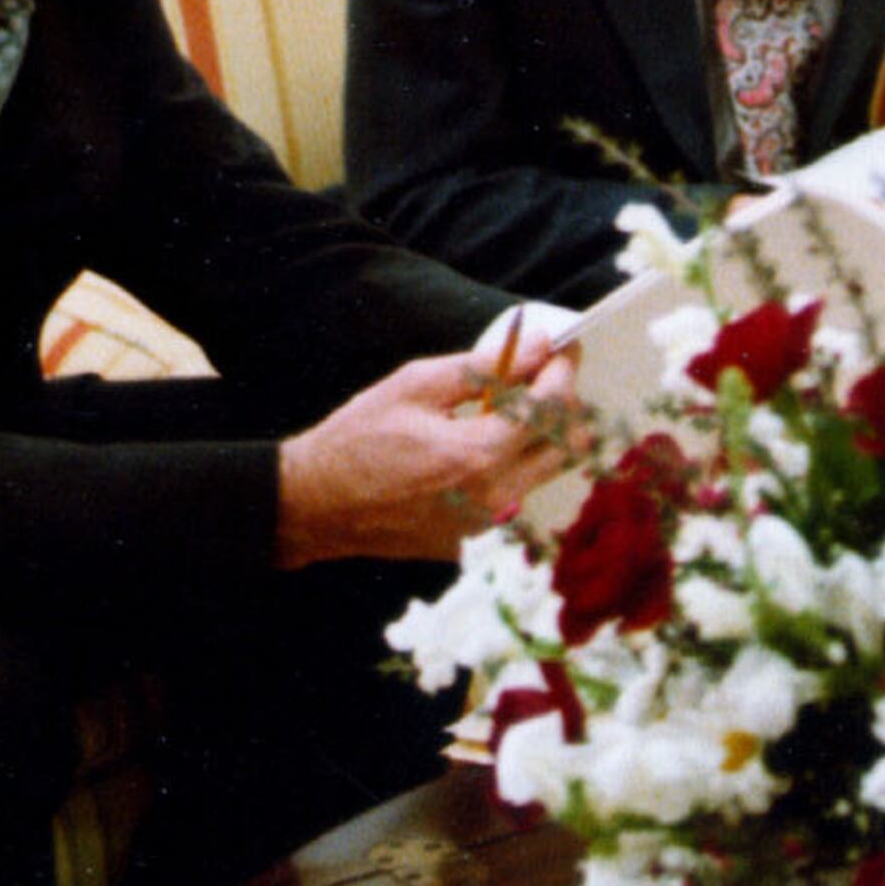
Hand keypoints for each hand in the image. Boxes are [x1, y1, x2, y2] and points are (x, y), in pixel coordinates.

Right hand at [275, 348, 584, 567]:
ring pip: (548, 474)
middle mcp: (494, 499)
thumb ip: (486, 367)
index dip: (563, 372)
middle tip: (542, 378)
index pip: (552, 409)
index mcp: (478, 456)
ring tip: (512, 408)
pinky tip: (485, 444)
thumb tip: (539, 346)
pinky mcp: (476, 540)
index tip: (561, 351)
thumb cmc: (358, 439)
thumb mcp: (416, 385)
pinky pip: (519, 497)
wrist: (316, 505)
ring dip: (544, 435)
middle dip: (564, 405)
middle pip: (568, 448)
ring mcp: (487, 526)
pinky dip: (517, 465)